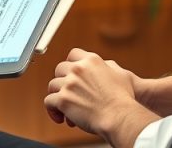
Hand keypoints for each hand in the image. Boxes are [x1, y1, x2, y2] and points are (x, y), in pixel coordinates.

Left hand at [44, 48, 158, 145]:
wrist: (119, 117)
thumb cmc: (122, 100)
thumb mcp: (121, 74)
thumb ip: (108, 67)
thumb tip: (104, 65)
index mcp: (92, 61)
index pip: (73, 54)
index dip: (71, 64)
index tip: (70, 73)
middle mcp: (78, 69)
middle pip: (60, 69)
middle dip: (62, 81)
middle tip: (68, 93)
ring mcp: (69, 83)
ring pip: (53, 86)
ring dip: (58, 96)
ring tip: (65, 109)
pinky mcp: (63, 99)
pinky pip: (49, 102)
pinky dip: (52, 110)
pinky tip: (60, 117)